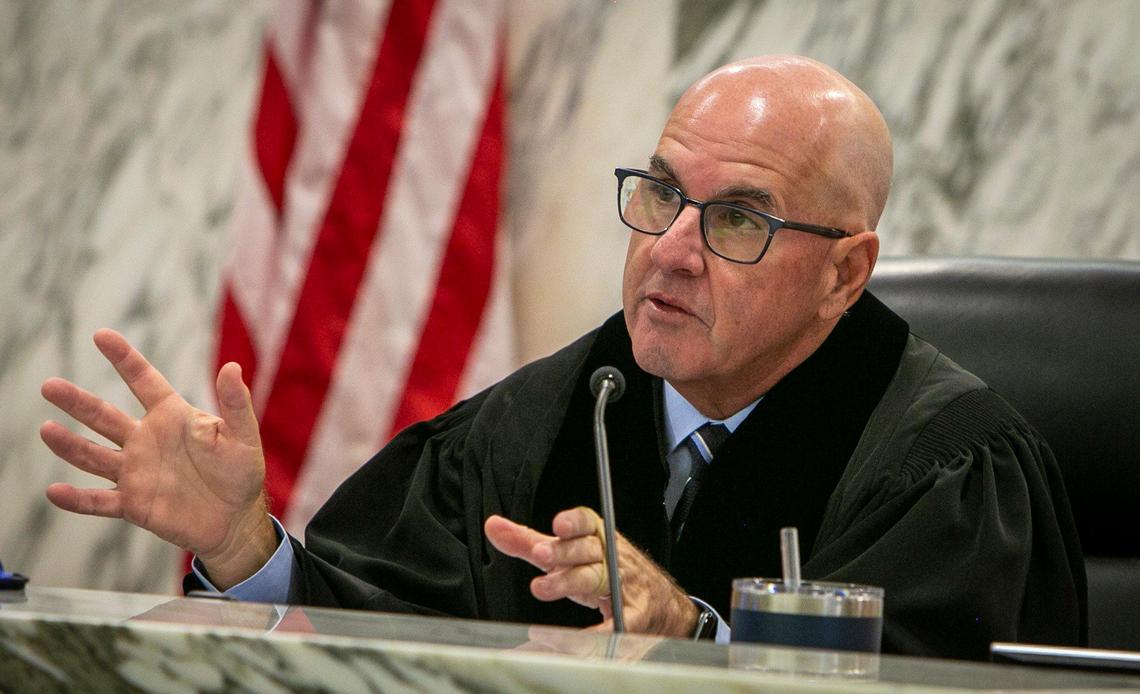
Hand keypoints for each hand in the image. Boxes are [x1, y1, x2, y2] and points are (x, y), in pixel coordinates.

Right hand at [40, 329, 276, 588]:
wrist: (235, 519)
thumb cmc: (240, 472)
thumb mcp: (243, 436)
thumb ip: (235, 404)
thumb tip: (232, 366)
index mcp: (172, 417)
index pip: (144, 381)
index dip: (124, 358)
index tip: (101, 335)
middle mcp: (146, 440)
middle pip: (104, 416)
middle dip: (77, 401)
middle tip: (49, 386)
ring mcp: (135, 472)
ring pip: (93, 456)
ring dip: (69, 445)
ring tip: (45, 429)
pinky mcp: (133, 504)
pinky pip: (98, 502)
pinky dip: (77, 499)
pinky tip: (54, 492)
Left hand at [484, 508, 698, 636]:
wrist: (658, 602)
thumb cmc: (602, 570)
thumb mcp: (565, 554)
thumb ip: (528, 542)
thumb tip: (493, 526)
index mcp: (595, 537)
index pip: (586, 523)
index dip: (573, 523)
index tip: (557, 526)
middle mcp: (610, 557)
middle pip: (586, 551)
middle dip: (564, 552)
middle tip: (540, 556)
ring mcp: (624, 585)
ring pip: (596, 579)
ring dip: (571, 582)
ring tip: (542, 588)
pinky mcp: (633, 614)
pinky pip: (618, 620)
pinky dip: (602, 629)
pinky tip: (582, 636)